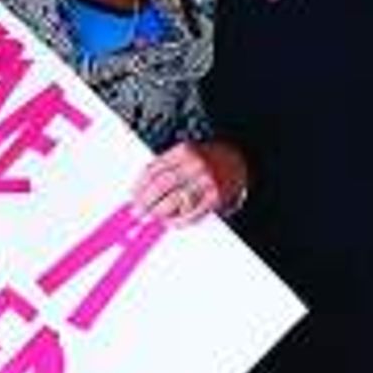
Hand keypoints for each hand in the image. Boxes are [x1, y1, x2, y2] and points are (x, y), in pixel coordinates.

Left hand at [132, 142, 247, 227]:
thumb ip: (167, 168)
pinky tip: (171, 222)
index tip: (133, 196)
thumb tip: (143, 190)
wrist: (240, 161)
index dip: (140, 186)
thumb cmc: (209, 160)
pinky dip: (178, 220)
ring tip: (153, 217)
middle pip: (161, 185)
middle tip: (138, 211)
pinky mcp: (214, 197)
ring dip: (160, 212)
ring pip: (175, 200)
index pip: (154, 169)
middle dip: (146, 200)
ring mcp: (205, 181)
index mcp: (184, 151)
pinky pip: (191, 213)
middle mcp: (194, 164)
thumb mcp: (187, 155)